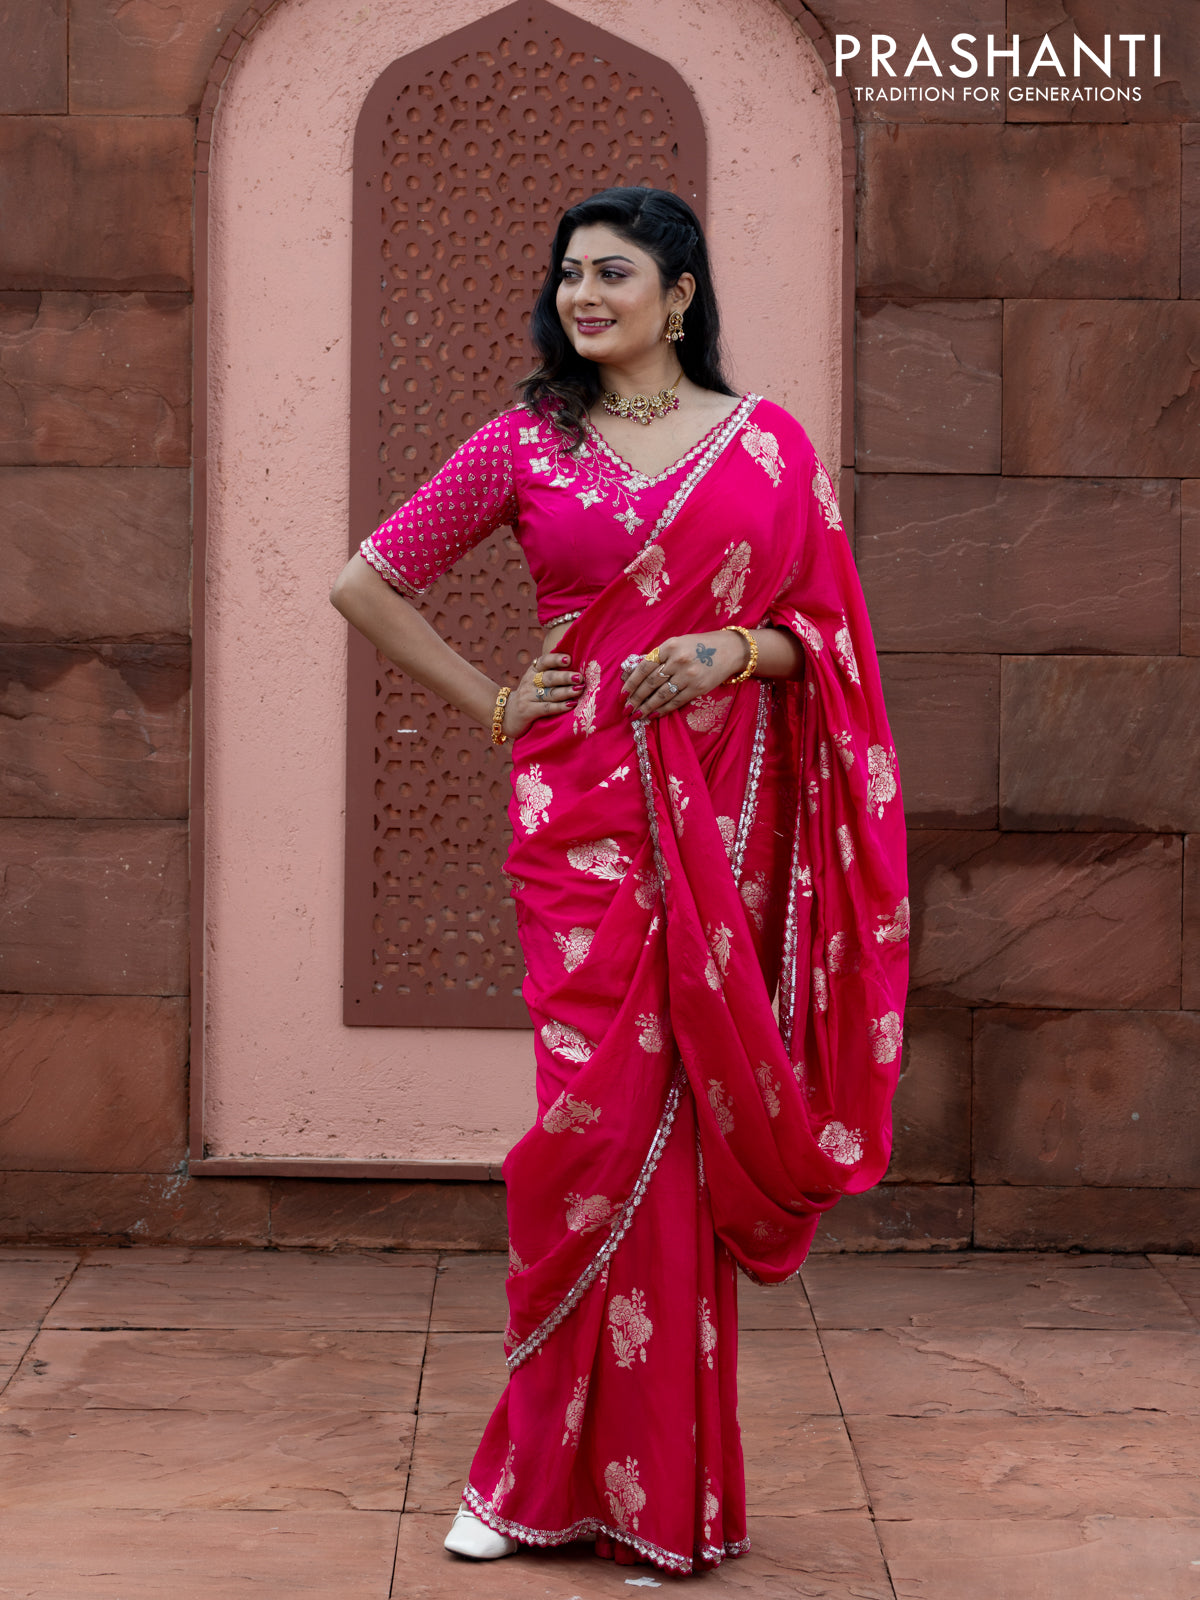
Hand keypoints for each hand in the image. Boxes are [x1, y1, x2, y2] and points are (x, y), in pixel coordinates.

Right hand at [503, 651, 582, 737]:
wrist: (506, 714)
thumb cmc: (530, 695)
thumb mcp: (535, 681)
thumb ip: (551, 673)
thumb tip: (577, 667)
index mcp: (533, 671)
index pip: (544, 661)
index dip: (556, 659)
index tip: (568, 659)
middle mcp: (529, 682)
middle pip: (549, 678)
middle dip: (565, 677)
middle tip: (579, 677)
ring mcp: (528, 697)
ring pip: (550, 693)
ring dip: (566, 691)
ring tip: (579, 689)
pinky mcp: (528, 711)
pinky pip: (546, 708)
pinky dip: (559, 706)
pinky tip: (571, 705)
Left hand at [620, 631, 747, 718]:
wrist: (728, 650)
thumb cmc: (698, 646)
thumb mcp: (676, 644)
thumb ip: (658, 657)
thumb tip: (633, 675)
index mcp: (669, 647)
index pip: (644, 667)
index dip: (631, 683)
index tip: (622, 694)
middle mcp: (678, 660)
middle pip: (651, 683)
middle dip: (636, 698)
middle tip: (626, 709)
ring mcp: (688, 675)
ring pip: (661, 695)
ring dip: (646, 707)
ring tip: (636, 715)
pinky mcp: (697, 688)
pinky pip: (676, 701)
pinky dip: (663, 710)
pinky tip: (653, 715)